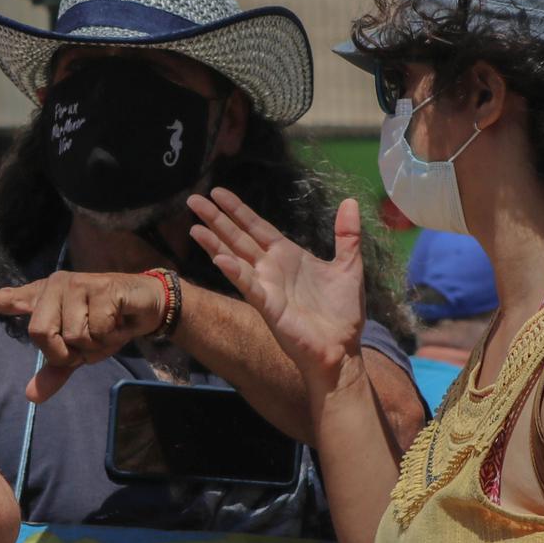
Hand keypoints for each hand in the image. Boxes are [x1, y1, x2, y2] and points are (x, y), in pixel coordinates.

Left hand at [0, 272, 167, 401]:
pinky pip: (96, 329)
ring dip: (93, 345)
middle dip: (65, 352)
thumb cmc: (107, 324)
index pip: (11, 299)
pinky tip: (118, 321)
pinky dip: (109, 335)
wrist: (146, 305)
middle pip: (40, 333)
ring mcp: (77, 284)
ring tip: (105, 328)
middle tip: (85, 346)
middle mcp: (56, 286)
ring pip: (72, 335)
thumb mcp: (79, 352)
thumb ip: (55, 371)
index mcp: (46, 299)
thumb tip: (31, 396)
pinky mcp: (101, 287)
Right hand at [187, 189, 366, 387]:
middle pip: (238, 237)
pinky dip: (234, 272)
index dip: (237, 210)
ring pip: (235, 258)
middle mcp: (271, 268)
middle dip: (217, 219)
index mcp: (288, 256)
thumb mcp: (349, 266)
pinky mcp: (269, 306)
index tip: (217, 192)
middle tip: (193, 200)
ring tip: (194, 227)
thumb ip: (347, 234)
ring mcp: (267, 287)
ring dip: (214, 242)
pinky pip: (249, 285)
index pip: (257, 227)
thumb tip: (350, 201)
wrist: (342, 349)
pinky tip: (220, 258)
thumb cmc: (343, 313)